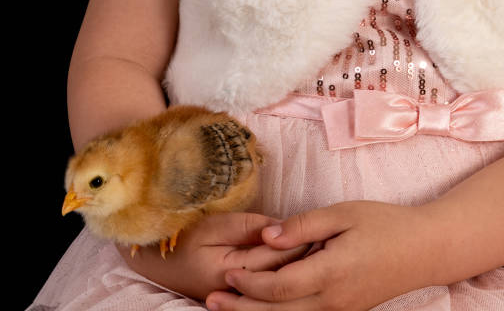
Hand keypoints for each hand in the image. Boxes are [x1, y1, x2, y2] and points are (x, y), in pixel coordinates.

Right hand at [116, 212, 309, 300]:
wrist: (156, 260)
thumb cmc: (184, 236)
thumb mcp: (214, 224)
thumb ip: (249, 226)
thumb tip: (281, 228)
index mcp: (231, 271)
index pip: (277, 257)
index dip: (300, 242)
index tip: (322, 229)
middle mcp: (237, 291)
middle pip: (282, 276)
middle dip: (306, 259)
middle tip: (328, 241)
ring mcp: (238, 298)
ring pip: (278, 287)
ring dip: (298, 270)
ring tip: (320, 254)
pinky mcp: (238, 298)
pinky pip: (268, 292)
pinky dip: (285, 281)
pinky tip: (299, 269)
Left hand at [205, 201, 440, 310]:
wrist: (426, 249)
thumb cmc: (386, 225)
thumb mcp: (344, 214)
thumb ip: (303, 226)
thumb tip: (267, 236)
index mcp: (331, 273)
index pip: (278, 287)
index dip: (248, 282)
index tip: (226, 271)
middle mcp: (334, 300)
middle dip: (242, 308)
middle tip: (211, 301)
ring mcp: (342, 310)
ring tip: (229, 309)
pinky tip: (266, 308)